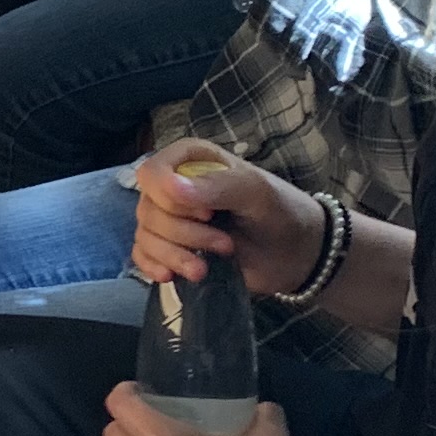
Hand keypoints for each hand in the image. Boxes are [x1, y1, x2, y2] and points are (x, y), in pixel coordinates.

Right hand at [130, 139, 318, 295]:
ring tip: (205, 269)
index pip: (152, 174)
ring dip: (175, 256)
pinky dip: (154, 267)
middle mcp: (173, 185)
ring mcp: (169, 218)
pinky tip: (172, 276)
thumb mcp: (256, 192)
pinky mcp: (168, 248)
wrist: (294, 254)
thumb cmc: (279, 212)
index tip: (207, 214)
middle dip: (184, 234)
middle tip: (225, 244)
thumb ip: (217, 186)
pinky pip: (142, 255)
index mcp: (190, 159)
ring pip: (145, 236)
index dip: (170, 198)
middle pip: (148, 210)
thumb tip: (172, 189)